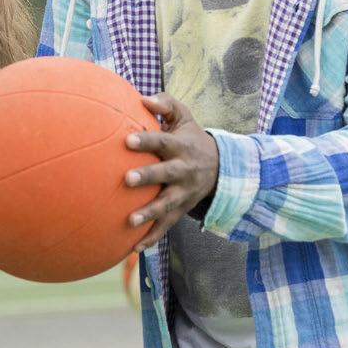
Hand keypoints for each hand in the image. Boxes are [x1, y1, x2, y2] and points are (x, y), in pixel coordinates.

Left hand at [125, 92, 218, 250]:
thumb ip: (165, 104)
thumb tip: (142, 99)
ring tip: (130, 221)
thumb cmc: (190, 137)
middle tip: (127, 179)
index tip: (126, 140)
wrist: (221, 167)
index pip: (162, 141)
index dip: (146, 140)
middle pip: (165, 174)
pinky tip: (133, 248)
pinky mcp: (181, 210)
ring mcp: (183, 193)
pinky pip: (167, 226)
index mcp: (181, 147)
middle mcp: (183, 170)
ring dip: (149, 213)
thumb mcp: (184, 117)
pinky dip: (152, 238)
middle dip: (147, 176)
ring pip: (167, 204)